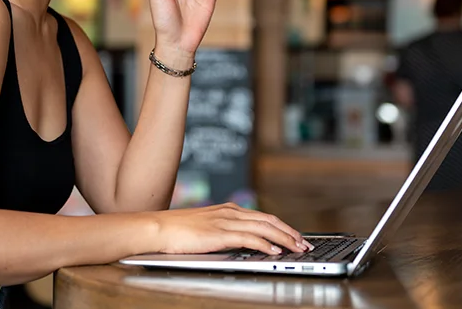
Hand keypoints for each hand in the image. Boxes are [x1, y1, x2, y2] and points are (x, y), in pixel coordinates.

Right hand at [152, 203, 311, 255]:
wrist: (157, 228)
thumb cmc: (177, 231)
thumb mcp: (206, 228)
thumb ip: (224, 232)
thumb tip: (242, 243)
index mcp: (227, 210)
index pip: (263, 216)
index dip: (283, 226)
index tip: (296, 237)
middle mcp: (229, 212)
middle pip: (268, 220)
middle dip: (290, 232)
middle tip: (305, 244)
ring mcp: (225, 221)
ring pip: (263, 227)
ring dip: (284, 238)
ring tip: (297, 248)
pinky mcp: (219, 233)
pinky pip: (249, 237)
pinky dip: (265, 243)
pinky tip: (275, 250)